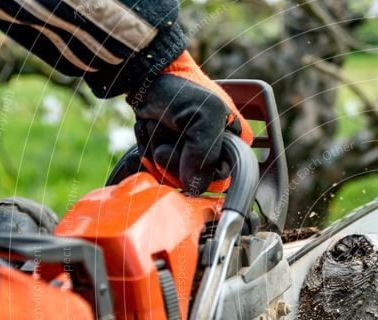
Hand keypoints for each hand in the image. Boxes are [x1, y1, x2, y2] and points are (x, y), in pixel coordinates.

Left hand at [128, 51, 252, 193]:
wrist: (146, 73)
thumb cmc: (181, 88)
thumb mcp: (206, 115)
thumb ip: (206, 154)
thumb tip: (192, 187)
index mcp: (234, 146)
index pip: (220, 179)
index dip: (202, 168)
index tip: (190, 143)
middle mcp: (211, 155)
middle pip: (192, 181)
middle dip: (175, 155)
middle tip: (171, 128)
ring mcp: (185, 157)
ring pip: (168, 175)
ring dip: (156, 148)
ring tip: (158, 123)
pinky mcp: (163, 155)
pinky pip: (151, 170)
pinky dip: (144, 152)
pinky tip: (148, 133)